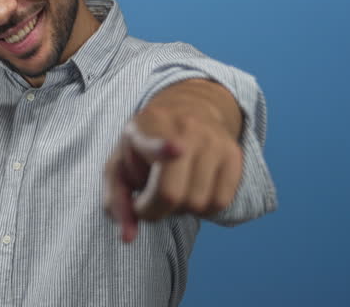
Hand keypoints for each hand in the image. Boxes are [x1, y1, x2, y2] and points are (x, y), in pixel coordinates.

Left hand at [103, 109, 242, 242]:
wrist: (187, 111)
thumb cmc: (143, 149)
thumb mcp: (119, 166)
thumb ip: (116, 201)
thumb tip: (127, 238)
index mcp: (148, 126)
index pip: (156, 143)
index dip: (163, 149)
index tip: (176, 149)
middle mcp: (185, 128)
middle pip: (172, 193)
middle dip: (155, 210)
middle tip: (148, 202)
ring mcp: (213, 140)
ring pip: (198, 203)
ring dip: (180, 210)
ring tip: (173, 190)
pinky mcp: (233, 153)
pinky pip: (221, 202)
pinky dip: (204, 209)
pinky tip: (192, 192)